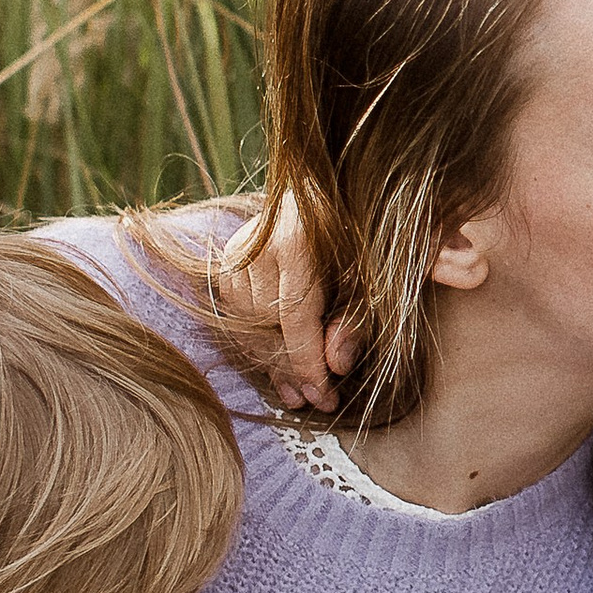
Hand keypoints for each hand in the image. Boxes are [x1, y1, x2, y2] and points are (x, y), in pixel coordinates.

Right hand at [215, 187, 349, 411]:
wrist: (323, 193)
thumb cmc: (353, 236)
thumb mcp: (366, 276)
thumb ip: (353, 319)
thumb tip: (338, 366)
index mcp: (294, 241)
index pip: (294, 318)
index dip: (308, 363)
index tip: (324, 396)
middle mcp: (256, 246)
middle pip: (267, 328)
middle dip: (292, 370)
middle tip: (314, 400)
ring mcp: (235, 253)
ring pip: (248, 327)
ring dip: (273, 362)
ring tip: (297, 390)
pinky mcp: (226, 262)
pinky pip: (237, 317)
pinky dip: (256, 344)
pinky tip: (277, 365)